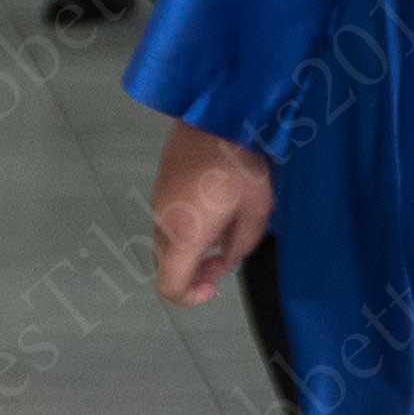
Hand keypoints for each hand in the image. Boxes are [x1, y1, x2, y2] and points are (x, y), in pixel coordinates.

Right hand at [151, 124, 272, 305]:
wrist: (215, 117)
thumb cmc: (240, 165)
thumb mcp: (256, 211)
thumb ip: (241, 245)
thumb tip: (227, 258)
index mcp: (185, 235)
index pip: (170, 286)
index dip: (190, 298)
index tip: (214, 285)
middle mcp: (163, 223)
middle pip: (168, 266)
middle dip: (195, 272)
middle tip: (225, 257)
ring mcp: (157, 203)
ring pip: (167, 244)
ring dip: (191, 249)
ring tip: (223, 229)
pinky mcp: (160, 186)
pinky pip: (168, 222)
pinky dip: (186, 229)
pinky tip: (212, 209)